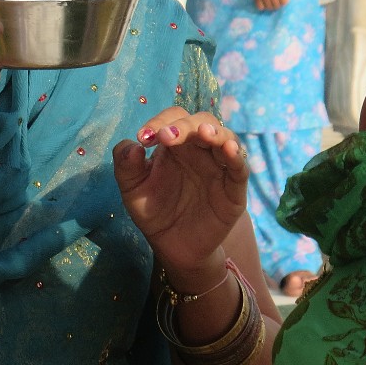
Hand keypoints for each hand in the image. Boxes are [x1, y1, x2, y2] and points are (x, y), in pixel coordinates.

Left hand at [113, 108, 247, 273]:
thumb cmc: (153, 210)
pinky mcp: (233, 190)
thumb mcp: (132, 188)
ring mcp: (219, 168)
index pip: (173, 118)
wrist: (172, 246)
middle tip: (166, 136)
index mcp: (176, 144)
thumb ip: (125, 164)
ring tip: (203, 133)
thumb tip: (133, 145)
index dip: (160, 121)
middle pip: (201, 122)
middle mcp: (200, 150)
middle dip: (185, 125)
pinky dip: (237, 157)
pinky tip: (229, 150)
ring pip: (226, 138)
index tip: (144, 137)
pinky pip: (240, 169)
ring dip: (216, 133)